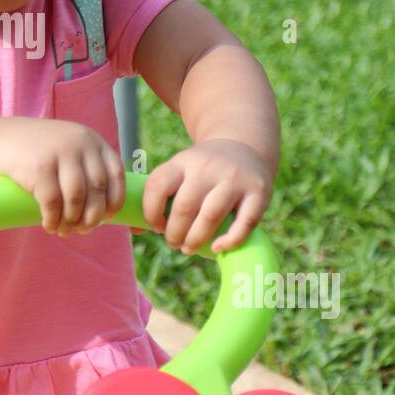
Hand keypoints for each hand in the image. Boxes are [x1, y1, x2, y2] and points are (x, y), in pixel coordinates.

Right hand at [0, 117, 125, 235]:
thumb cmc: (38, 151)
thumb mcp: (69, 148)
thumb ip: (88, 167)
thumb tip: (105, 210)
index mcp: (92, 140)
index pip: (116, 174)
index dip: (114, 200)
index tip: (106, 217)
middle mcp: (79, 143)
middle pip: (97, 190)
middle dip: (92, 216)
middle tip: (83, 230)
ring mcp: (59, 153)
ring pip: (76, 199)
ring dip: (72, 221)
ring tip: (64, 230)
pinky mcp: (38, 167)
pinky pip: (52, 203)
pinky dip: (53, 220)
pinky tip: (49, 225)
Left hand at [139, 138, 272, 254]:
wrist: (245, 146)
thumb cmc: (203, 171)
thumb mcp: (180, 171)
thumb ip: (159, 196)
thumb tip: (135, 230)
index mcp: (183, 162)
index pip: (157, 185)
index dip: (151, 212)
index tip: (156, 226)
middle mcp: (208, 167)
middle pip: (184, 207)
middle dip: (174, 233)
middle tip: (174, 243)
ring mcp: (234, 179)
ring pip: (211, 216)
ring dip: (195, 239)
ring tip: (188, 248)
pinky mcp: (258, 192)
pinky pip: (245, 223)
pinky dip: (230, 241)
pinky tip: (217, 248)